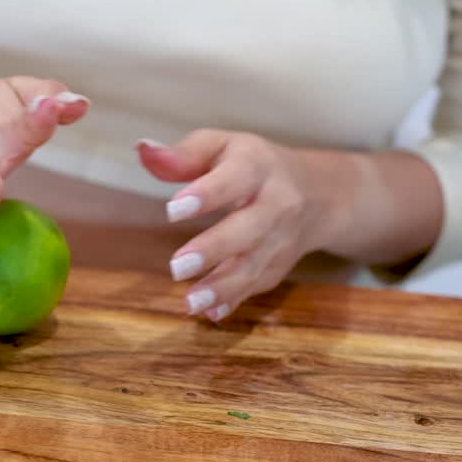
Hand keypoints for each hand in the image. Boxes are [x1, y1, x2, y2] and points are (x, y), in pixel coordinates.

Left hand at [137, 130, 338, 321]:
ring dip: (223, 287)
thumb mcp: (222, 147)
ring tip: (190, 301)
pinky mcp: (279, 267)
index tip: (172, 210)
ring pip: (255, 265)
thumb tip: (143, 150)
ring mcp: (282, 240)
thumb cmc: (252, 167)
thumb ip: (183, 154)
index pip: (234, 178)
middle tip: (176, 267)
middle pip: (249, 228)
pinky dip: (235, 301)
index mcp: (257, 166)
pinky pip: (258, 286)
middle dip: (214, 249)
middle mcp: (277, 204)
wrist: (319, 195)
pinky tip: (211, 313)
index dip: (206, 194)